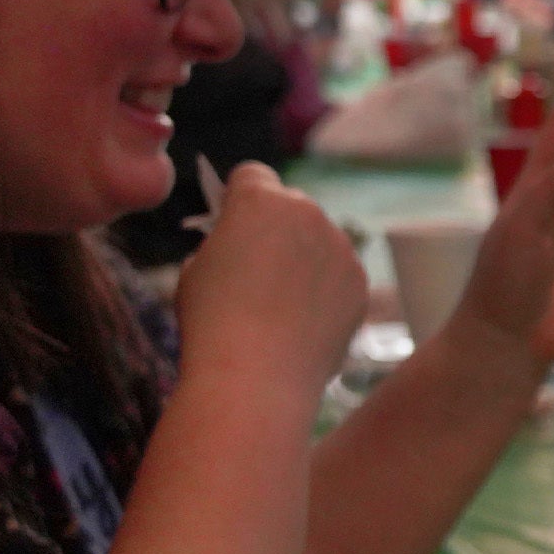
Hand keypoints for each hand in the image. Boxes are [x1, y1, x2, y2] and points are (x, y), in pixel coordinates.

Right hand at [175, 163, 363, 398]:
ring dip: (304, 258)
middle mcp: (307, 213)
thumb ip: (220, 245)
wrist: (255, 378)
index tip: (231, 223)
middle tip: (258, 268)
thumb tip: (240, 251)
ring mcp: (340, 247)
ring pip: (320, 241)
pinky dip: (325, 291)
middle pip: (291, 206)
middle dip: (276, 227)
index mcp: (259, 200)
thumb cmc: (212, 323)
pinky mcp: (360, 284)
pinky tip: (303, 323)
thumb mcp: (194, 270)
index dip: (238, 198)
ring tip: (280, 305)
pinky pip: (338, 275)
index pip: (251, 175)